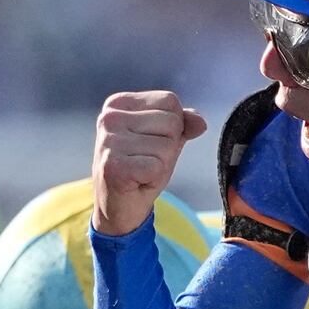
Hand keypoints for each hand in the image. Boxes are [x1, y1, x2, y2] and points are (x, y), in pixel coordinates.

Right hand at [93, 91, 208, 235]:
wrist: (117, 208)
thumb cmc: (141, 169)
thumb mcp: (164, 140)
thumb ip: (183, 124)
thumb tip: (200, 122)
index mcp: (119, 104)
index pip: (170, 101)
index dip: (174, 127)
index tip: (151, 144)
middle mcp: (109, 118)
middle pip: (171, 122)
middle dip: (168, 147)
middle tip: (146, 161)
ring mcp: (108, 141)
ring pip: (167, 146)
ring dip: (161, 164)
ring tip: (141, 171)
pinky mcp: (113, 166)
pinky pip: (157, 166)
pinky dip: (154, 178)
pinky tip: (137, 182)